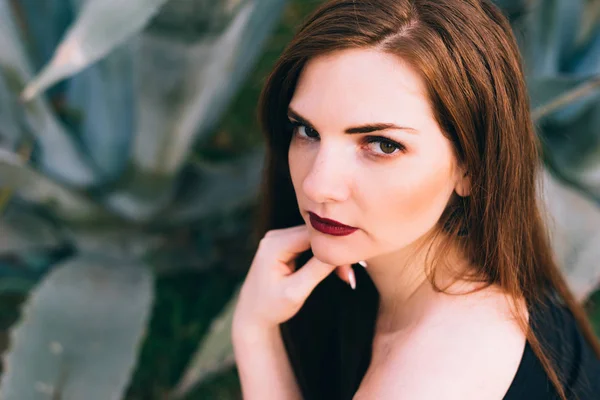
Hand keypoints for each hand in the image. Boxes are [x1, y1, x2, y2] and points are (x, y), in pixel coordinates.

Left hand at [232, 224, 355, 333]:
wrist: (252, 316)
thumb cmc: (271, 307)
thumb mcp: (295, 292)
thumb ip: (316, 270)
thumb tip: (340, 252)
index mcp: (274, 244)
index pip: (312, 235)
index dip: (333, 246)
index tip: (351, 266)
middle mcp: (275, 236)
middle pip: (316, 235)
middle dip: (335, 254)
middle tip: (350, 276)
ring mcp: (280, 239)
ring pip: (316, 240)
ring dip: (332, 257)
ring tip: (346, 277)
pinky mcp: (286, 245)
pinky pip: (312, 245)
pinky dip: (324, 258)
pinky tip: (337, 272)